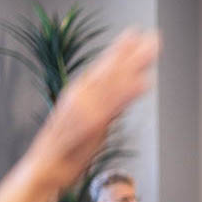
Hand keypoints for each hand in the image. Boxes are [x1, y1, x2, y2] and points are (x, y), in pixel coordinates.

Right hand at [25, 30, 159, 190]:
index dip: (120, 50)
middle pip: (113, 69)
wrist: (47, 166)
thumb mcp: (88, 124)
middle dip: (134, 52)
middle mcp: (83, 94)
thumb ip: (104, 110)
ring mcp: (88, 106)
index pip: (104, 67)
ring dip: (138, 64)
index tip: (135, 35)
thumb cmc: (65, 150)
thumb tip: (120, 102)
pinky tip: (146, 81)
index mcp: (79, 93)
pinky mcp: (93, 123)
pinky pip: (115, 105)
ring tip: (154, 49)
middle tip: (154, 36)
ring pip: (117, 80)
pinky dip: (131, 92)